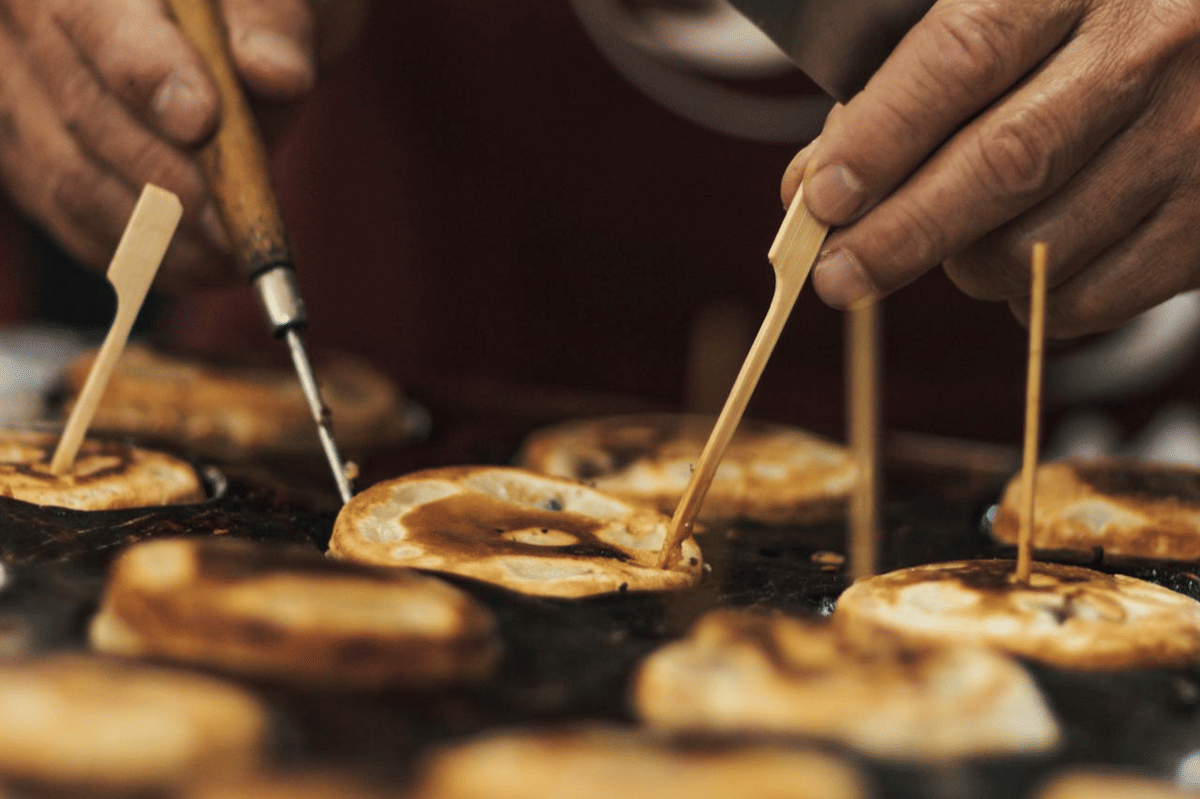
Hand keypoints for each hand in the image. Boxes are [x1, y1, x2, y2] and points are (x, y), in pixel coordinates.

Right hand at [0, 0, 367, 290]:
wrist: (234, 22)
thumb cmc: (254, 2)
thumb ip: (273, 22)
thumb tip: (278, 72)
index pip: (94, 16)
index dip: (145, 72)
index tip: (201, 121)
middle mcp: (25, 18)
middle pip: (80, 107)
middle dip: (166, 177)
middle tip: (234, 225)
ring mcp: (16, 85)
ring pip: (66, 174)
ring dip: (155, 234)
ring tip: (231, 260)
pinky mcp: (26, 149)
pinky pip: (66, 212)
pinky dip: (135, 252)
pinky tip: (198, 269)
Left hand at [783, 0, 1199, 337]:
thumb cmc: (1081, 27)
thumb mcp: (1001, 11)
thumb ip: (904, 85)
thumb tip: (812, 188)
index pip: (961, 56)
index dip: (880, 137)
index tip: (818, 200)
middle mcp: (1147, 48)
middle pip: (1003, 164)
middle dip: (900, 235)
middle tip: (836, 276)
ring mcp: (1191, 134)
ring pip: (1040, 245)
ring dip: (967, 266)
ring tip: (951, 244)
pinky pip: (1093, 296)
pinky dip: (1032, 301)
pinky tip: (1021, 264)